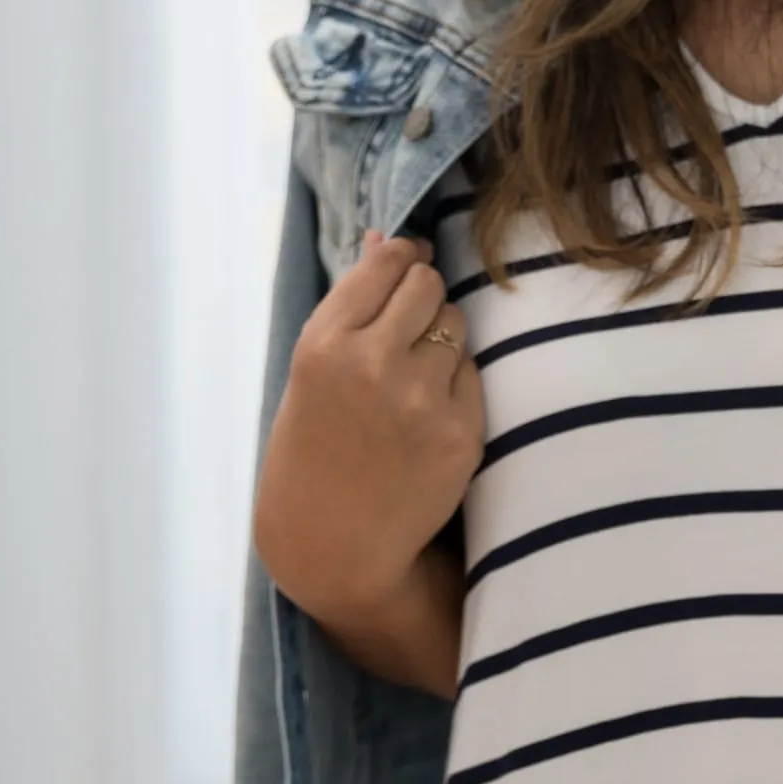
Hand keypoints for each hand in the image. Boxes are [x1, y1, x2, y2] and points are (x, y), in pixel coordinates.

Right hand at [252, 228, 483, 645]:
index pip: (387, 263)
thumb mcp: (309, 373)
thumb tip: (386, 238)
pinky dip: (456, 385)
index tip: (404, 266)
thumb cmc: (311, 450)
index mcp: (325, 345)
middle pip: (429, 285)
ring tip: (410, 379)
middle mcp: (373, 365)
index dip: (401, 260)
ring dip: (441, 340)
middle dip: (422, 297)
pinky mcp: (462, 434)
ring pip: (457, 325)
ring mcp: (422, 401)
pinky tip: (426, 415)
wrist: (331, 544)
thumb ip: (350, 306)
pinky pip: (473, 375)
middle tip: (407, 327)